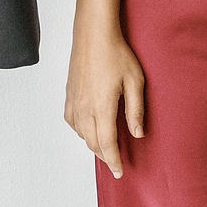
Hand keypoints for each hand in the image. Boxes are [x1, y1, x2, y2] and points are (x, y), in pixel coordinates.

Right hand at [63, 25, 146, 178]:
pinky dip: (81, 131)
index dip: (114, 160)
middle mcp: (84, 108)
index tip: (120, 172)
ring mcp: (74, 102)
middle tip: (116, 163)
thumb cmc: (116, 54)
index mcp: (102, 107)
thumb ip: (135, 110)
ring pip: (81, 134)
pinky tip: (89, 130)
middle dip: (105, 156)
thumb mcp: (135, 81)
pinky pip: (72, 122)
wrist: (93, 35)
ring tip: (105, 148)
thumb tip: (138, 134)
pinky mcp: (69, 95)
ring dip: (93, 144)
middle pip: (93, 142)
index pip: (107, 143)